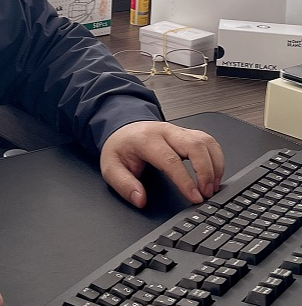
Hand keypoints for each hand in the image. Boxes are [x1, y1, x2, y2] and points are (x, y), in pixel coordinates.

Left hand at [100, 121, 224, 208]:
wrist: (122, 128)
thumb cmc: (120, 147)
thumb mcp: (111, 167)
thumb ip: (124, 184)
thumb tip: (140, 199)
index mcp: (146, 139)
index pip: (171, 159)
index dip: (186, 180)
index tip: (195, 197)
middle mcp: (165, 132)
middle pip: (194, 145)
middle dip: (206, 171)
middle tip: (207, 193)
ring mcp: (178, 131)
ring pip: (205, 141)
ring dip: (214, 164)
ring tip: (212, 187)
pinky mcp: (187, 133)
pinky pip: (208, 141)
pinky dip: (216, 158)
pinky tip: (214, 174)